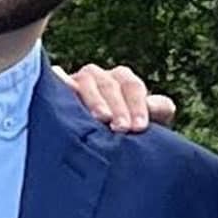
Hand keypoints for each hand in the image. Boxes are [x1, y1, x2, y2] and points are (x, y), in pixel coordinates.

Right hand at [53, 64, 176, 132]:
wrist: (93, 141)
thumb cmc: (123, 129)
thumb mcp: (143, 121)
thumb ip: (158, 110)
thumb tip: (159, 106)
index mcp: (124, 80)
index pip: (133, 87)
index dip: (138, 106)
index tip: (139, 127)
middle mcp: (102, 76)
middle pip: (111, 85)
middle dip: (118, 107)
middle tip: (122, 127)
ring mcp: (79, 79)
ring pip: (88, 82)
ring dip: (95, 100)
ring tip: (101, 118)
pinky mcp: (58, 86)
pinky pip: (60, 82)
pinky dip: (63, 84)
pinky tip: (65, 91)